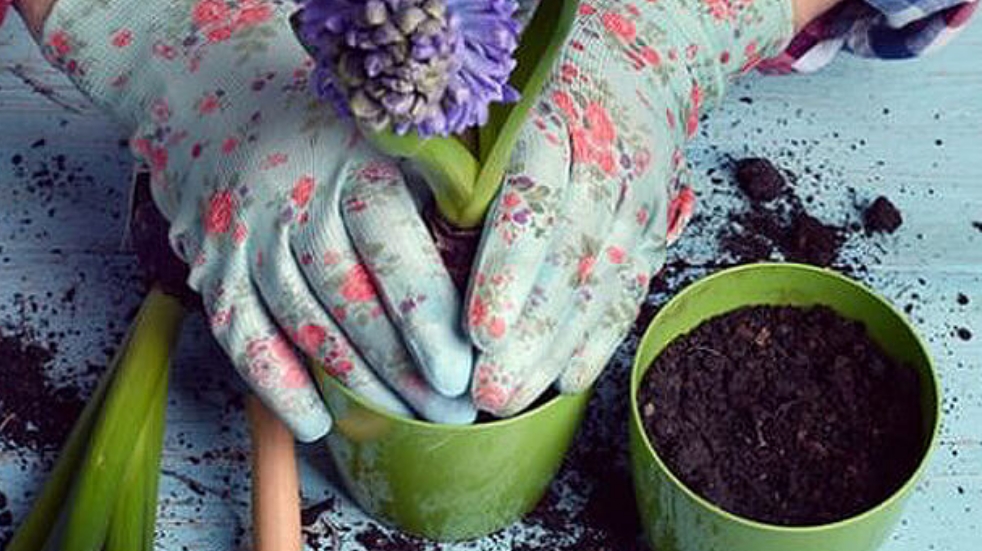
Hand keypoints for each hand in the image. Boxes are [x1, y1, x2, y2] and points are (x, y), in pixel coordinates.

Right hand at [41, 0, 475, 439]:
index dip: (427, 320)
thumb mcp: (377, 128)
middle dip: (404, 369)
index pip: (392, 254)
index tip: (461, 371)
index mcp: (348, 165)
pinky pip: (241, 338)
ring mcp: (243, 239)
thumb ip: (426, 186)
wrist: (201, 84)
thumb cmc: (314, 115)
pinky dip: (277, 386)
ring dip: (357, 384)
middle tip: (451, 413)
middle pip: (351, 302)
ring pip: (304, 327)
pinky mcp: (209, 266)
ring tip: (407, 420)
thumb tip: (485, 260)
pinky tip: (316, 424)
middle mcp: (292, 203)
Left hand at [465, 0, 794, 415]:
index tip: (479, 328)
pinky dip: (600, 340)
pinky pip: (630, 292)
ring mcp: (639, 200)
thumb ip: (464, 172)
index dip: (509, 268)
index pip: (534, 200)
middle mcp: (606, 161)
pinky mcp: (655, 231)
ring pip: (603, 282)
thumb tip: (409, 251)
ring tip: (512, 398)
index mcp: (554, 124)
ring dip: (558, 348)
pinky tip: (567, 380)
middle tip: (487, 389)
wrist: (636, 71)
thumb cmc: (542, 100)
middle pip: (572, 256)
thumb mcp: (498, 113)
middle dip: (530, 331)